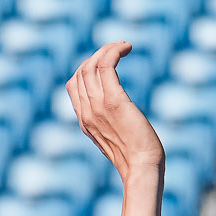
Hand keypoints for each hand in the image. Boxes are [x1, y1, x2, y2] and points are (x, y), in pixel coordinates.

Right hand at [65, 41, 162, 180]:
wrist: (142, 169)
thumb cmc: (137, 158)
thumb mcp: (117, 138)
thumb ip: (110, 122)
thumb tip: (120, 111)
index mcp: (85, 121)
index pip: (73, 84)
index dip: (88, 67)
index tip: (108, 64)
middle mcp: (87, 113)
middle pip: (82, 70)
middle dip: (99, 54)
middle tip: (119, 51)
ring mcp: (98, 107)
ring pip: (92, 64)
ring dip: (108, 48)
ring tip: (124, 46)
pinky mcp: (114, 101)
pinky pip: (106, 64)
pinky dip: (114, 50)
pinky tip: (127, 47)